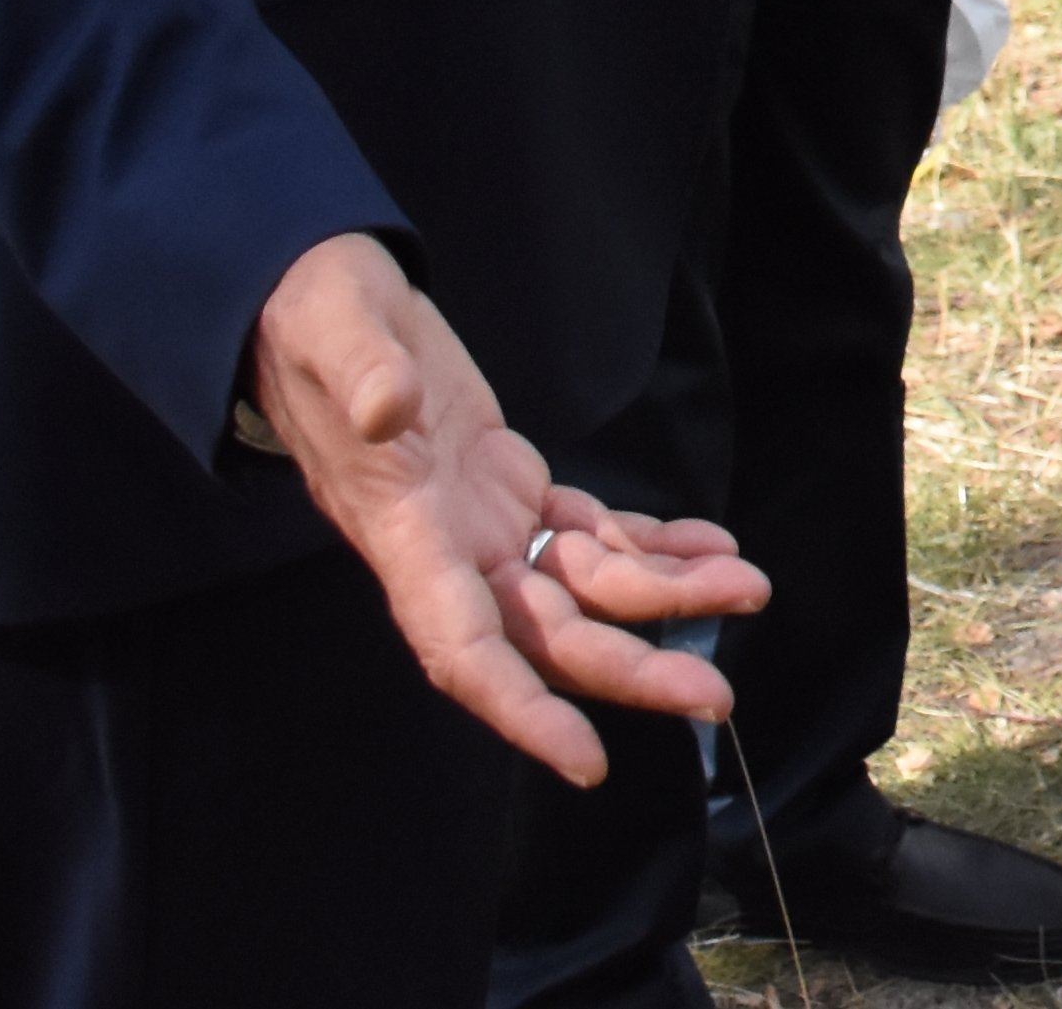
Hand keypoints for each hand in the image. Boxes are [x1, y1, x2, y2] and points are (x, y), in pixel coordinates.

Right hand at [243, 234, 768, 785]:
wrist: (313, 299)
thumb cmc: (314, 315)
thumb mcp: (333, 325)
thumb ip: (363, 372)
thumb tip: (389, 409)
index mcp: (403, 533)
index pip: (461, 649)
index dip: (520, 710)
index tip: (585, 761)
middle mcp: (447, 548)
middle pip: (546, 636)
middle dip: (631, 669)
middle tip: (715, 698)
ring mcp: (480, 522)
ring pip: (581, 589)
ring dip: (664, 596)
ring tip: (748, 587)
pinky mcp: (507, 486)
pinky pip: (589, 533)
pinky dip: (650, 544)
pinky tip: (709, 546)